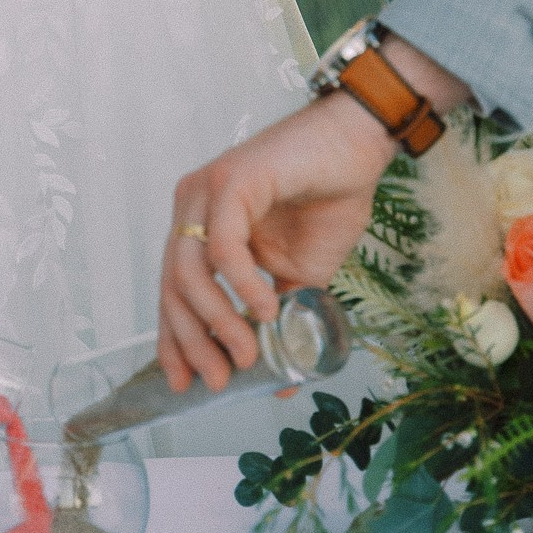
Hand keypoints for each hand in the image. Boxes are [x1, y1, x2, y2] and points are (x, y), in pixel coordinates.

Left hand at [158, 94, 395, 392]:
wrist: (361, 147)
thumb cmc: (331, 200)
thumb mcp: (303, 277)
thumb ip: (283, 318)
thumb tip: (284, 378)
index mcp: (201, 227)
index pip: (172, 292)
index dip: (175, 341)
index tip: (185, 385)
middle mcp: (194, 207)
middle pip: (171, 286)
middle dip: (192, 342)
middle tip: (220, 379)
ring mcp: (208, 191)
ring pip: (188, 270)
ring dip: (217, 321)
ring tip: (248, 353)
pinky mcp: (233, 180)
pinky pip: (223, 245)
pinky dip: (242, 284)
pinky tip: (266, 308)